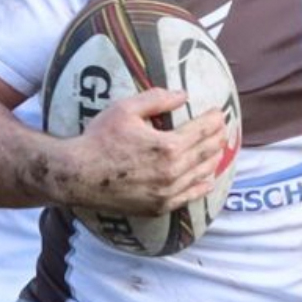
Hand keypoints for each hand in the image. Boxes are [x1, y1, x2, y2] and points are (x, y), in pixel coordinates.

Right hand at [50, 87, 233, 217]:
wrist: (78, 175)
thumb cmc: (99, 139)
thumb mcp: (125, 109)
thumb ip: (157, 99)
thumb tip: (183, 95)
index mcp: (168, 146)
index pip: (201, 130)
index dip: (213, 121)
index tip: (219, 113)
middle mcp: (173, 172)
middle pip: (205, 153)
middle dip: (217, 138)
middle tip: (223, 130)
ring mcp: (167, 192)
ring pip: (201, 175)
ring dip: (213, 161)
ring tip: (219, 151)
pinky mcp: (158, 206)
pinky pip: (188, 197)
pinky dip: (201, 188)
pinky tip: (208, 181)